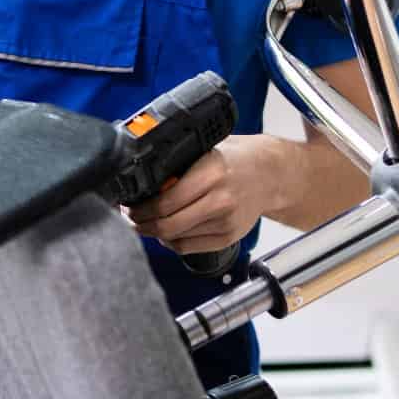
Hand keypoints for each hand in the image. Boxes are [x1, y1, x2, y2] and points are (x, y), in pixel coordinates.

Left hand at [126, 137, 276, 254]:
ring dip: (154, 234)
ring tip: (145, 223)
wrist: (270, 175)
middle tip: (130, 219)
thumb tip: (141, 182)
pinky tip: (167, 232)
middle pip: (168, 225)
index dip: (140, 209)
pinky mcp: (228, 237)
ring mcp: (225, 221)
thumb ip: (178, 166)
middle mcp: (220, 199)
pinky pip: (188, 247)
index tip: (128, 205)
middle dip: (142, 225)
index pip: (165, 202)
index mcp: (211, 173)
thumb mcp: (205, 151)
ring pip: (176, 239)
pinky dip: (172, 242)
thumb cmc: (234, 160)